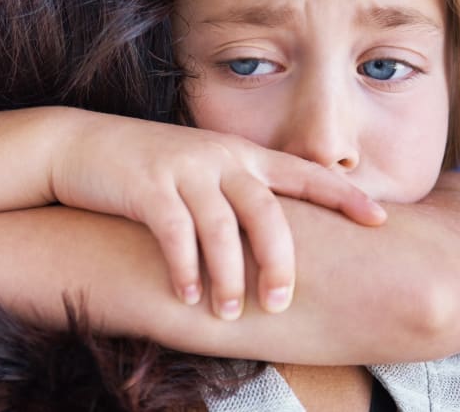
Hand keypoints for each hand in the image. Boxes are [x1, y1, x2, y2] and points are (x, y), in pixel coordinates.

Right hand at [51, 112, 384, 319]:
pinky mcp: (146, 185)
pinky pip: (175, 233)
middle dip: (279, 262)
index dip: (344, 195)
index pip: (303, 173)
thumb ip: (236, 193)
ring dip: (227, 277)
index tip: (381, 220)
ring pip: (221, 228)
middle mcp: (219, 157)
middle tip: (280, 303)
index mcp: (240, 154)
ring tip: (226, 314)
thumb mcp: (200, 170)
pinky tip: (187, 296)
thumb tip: (273, 240)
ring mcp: (183, 169)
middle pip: (267, 212)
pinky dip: (184, 269)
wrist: (79, 144)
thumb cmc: (147, 169)